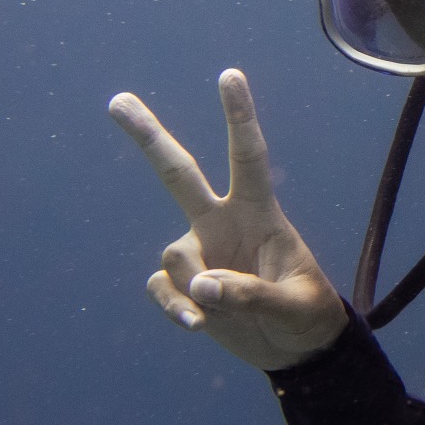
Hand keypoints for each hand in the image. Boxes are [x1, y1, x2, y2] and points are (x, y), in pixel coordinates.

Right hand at [108, 71, 348, 371]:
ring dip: (193, 286)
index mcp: (259, 212)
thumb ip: (252, 294)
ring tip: (221, 310)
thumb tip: (201, 287)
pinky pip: (163, 288)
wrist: (297, 349)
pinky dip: (176, 308)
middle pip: (179, 173)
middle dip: (148, 137)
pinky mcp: (184, 287)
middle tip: (117, 101)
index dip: (239, 117)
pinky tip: (197, 324)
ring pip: (175, 254)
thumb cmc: (307, 314)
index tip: (229, 75)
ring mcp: (200, 253)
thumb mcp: (295, 304)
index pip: (248, 156)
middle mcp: (222, 223)